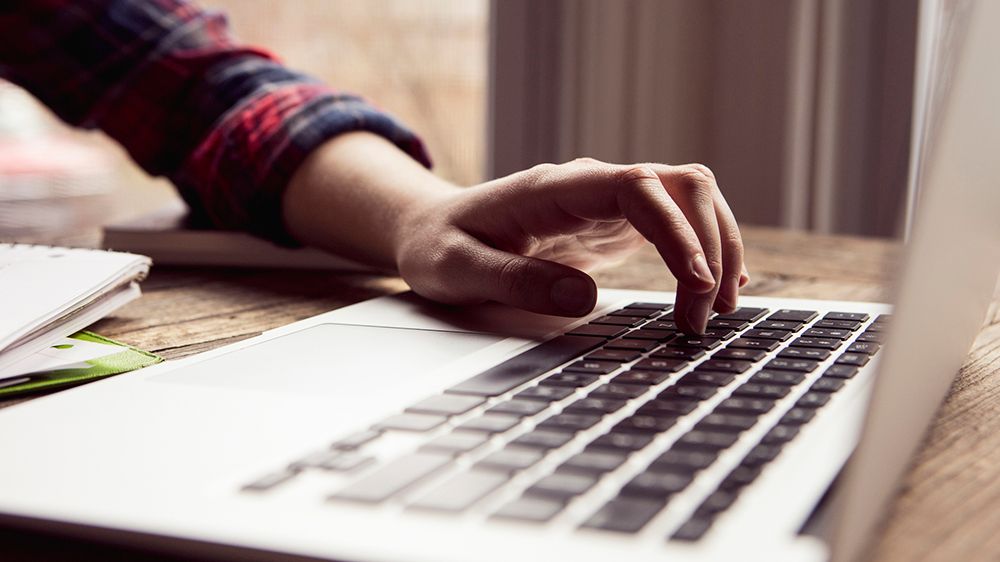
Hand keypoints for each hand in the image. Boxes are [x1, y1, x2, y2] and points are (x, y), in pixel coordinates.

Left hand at [394, 158, 747, 333]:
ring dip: (717, 248)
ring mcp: (608, 202)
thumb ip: (514, 280)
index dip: (676, 230)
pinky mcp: (615, 224)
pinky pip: (677, 224)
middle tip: (701, 318)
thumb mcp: (457, 269)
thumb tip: (583, 298)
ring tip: (718, 310)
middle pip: (681, 186)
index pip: (637, 187)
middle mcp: (591, 185)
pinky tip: (715, 290)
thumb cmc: (440, 246)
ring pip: (689, 200)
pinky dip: (705, 252)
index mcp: (554, 187)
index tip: (696, 283)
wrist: (433, 229)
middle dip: (709, 247)